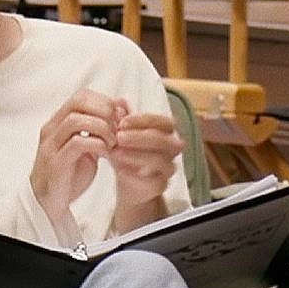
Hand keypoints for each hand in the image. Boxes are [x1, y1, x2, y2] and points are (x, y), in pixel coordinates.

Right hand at [31, 90, 124, 232]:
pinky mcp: (56, 162)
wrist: (51, 202)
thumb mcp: (90, 145)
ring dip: (102, 128)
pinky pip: (77, 143)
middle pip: (78, 102)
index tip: (119, 117)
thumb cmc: (71, 172)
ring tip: (113, 141)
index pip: (81, 95)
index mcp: (59, 122)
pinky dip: (97, 144)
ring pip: (76, 120)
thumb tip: (122, 103)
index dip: (104, 101)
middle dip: (104, 111)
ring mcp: (51, 145)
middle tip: (118, 127)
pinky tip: (106, 152)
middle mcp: (52, 129)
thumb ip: (102, 126)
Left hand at [110, 104, 182, 221]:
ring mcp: (169, 168)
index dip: (144, 120)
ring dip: (137, 155)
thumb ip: (122, 119)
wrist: (130, 186)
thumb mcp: (122, 135)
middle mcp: (172, 149)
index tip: (122, 121)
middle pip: (164, 140)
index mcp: (167, 133)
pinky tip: (120, 169)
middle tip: (119, 137)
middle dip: (140, 137)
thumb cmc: (128, 156)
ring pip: (160, 160)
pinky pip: (153, 180)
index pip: (163, 122)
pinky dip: (135, 174)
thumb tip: (119, 101)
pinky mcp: (162, 185)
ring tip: (116, 153)